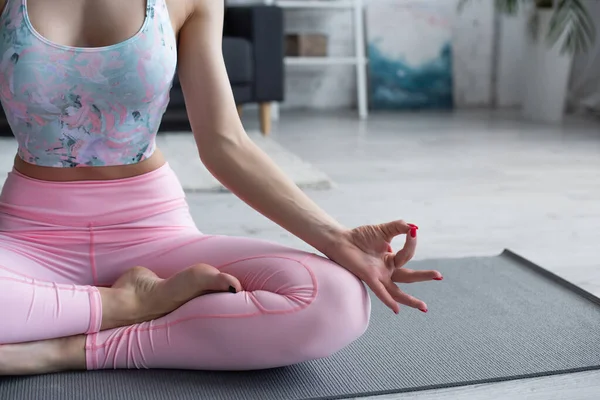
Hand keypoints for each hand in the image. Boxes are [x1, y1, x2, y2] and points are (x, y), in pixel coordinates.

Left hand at [325, 220, 441, 313]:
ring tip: (424, 308)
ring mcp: (379, 276)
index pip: (407, 254)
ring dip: (410, 300)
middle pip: (409, 276)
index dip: (412, 242)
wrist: (340, 241)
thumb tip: (413, 227)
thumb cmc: (360, 237)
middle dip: (424, 276)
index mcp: (391, 259)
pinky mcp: (369, 278)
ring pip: (397, 291)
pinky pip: (380, 291)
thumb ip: (398, 227)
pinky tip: (396, 309)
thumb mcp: (384, 230)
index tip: (413, 231)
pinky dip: (388, 300)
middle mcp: (387, 270)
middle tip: (439, 276)